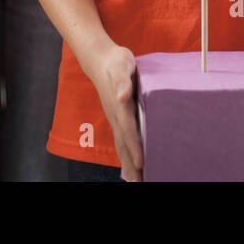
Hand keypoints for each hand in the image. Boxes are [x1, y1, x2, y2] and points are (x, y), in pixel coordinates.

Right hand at [88, 43, 142, 180]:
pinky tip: (133, 163)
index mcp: (120, 107)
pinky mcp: (118, 117)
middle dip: (131, 165)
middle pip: (124, 145)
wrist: (101, 58)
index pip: (128, 131)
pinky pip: (123, 140)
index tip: (142, 164)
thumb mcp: (122, 65)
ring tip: (136, 181)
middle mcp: (116, 116)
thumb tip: (122, 95)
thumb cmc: (116, 62)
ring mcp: (116, 118)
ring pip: (122, 146)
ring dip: (128, 164)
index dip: (135, 148)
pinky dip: (127, 154)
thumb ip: (122, 81)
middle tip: (139, 184)